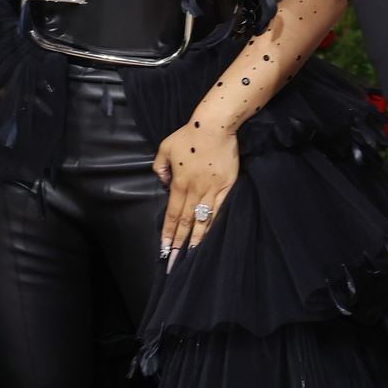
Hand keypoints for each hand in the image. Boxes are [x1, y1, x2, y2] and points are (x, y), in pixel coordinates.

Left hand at [152, 117, 239, 270]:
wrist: (214, 126)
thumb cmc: (188, 135)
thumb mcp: (164, 148)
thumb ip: (160, 167)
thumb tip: (163, 182)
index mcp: (179, 183)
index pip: (172, 214)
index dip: (168, 233)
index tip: (164, 248)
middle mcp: (195, 190)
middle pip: (186, 221)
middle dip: (179, 242)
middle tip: (174, 260)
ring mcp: (212, 190)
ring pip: (203, 219)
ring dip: (197, 238)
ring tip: (193, 254)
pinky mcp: (227, 186)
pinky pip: (220, 209)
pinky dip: (214, 223)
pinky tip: (212, 235)